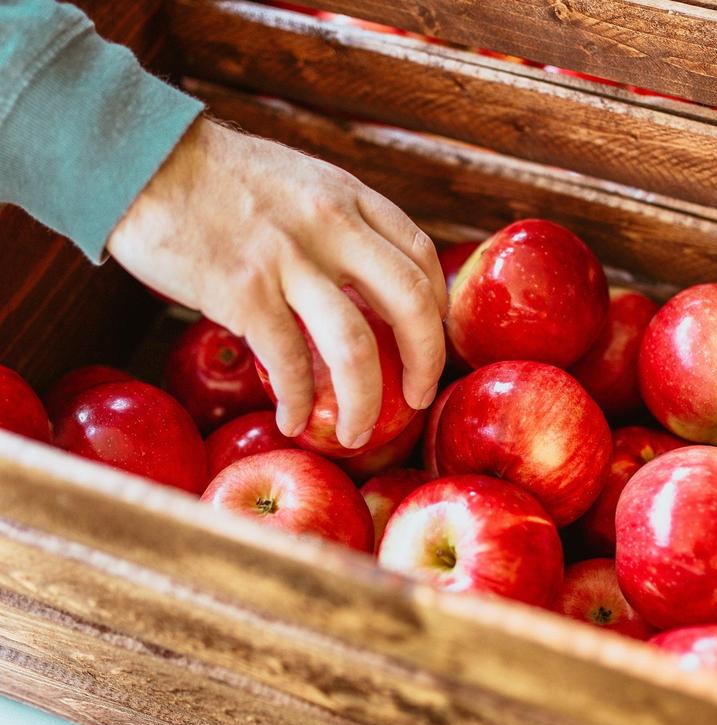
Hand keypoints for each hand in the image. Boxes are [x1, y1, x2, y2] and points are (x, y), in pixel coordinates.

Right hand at [107, 116, 446, 448]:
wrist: (141, 157)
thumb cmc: (219, 178)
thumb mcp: (301, 183)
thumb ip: (339, 225)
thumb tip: (364, 284)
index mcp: (350, 199)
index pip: (422, 258)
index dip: (436, 310)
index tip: (429, 341)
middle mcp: (331, 226)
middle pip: (411, 305)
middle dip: (426, 363)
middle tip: (418, 398)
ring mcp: (288, 260)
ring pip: (355, 348)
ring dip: (364, 404)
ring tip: (356, 435)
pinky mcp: (242, 291)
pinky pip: (288, 364)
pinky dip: (298, 403)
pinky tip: (293, 421)